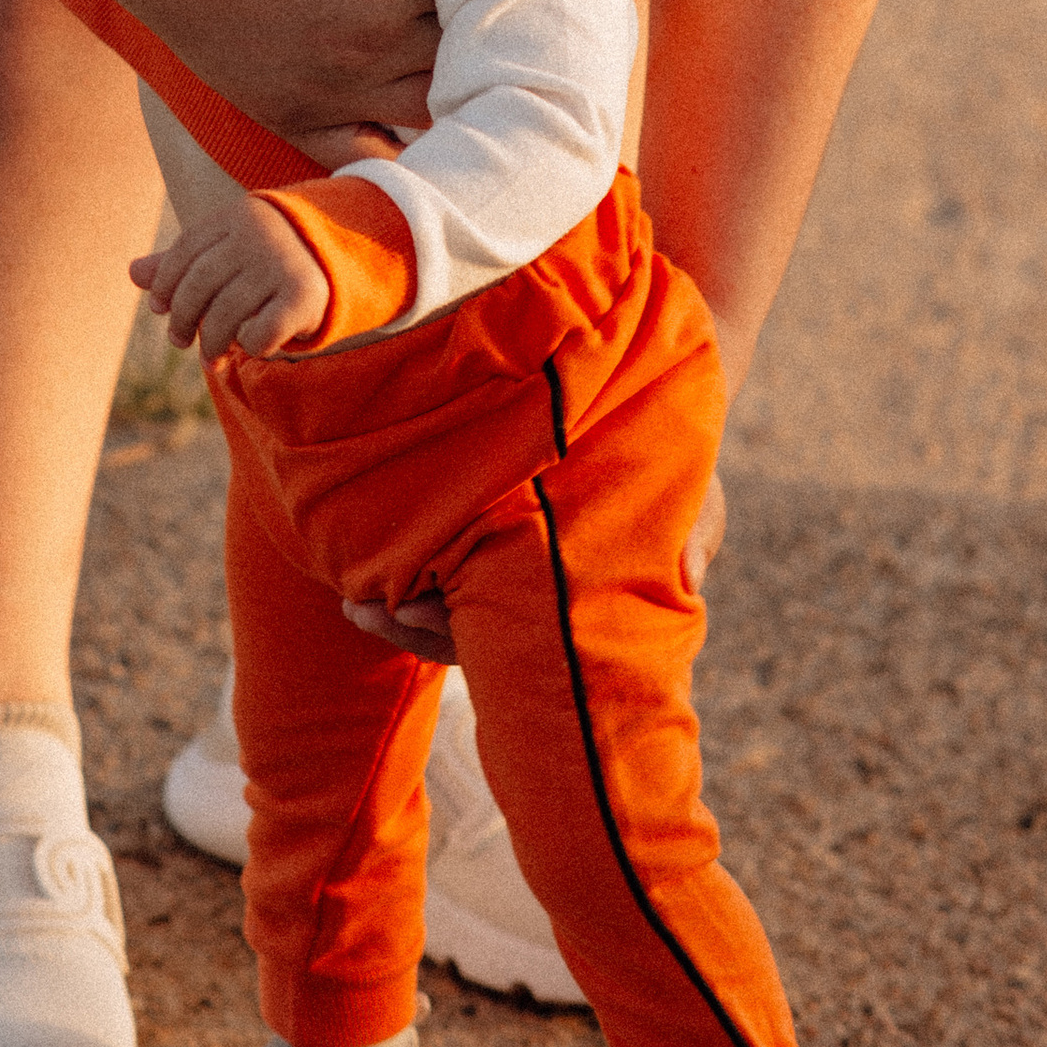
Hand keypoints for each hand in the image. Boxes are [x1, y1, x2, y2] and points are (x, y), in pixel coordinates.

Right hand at [81, 0, 496, 144]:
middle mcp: (360, 56)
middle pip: (457, 53)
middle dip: (479, 27)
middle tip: (497, 0)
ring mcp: (326, 98)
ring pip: (428, 110)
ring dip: (453, 84)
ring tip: (472, 52)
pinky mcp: (294, 119)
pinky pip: (364, 158)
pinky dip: (399, 149)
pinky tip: (424, 127)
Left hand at [132, 202, 327, 360]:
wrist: (336, 260)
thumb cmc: (264, 259)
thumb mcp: (225, 253)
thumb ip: (181, 264)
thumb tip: (133, 273)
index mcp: (236, 216)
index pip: (183, 253)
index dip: (164, 285)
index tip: (160, 310)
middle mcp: (258, 236)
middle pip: (198, 285)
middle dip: (183, 320)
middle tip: (180, 342)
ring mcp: (282, 264)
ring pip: (225, 314)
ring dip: (212, 344)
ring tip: (211, 358)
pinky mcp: (304, 296)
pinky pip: (259, 333)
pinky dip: (249, 346)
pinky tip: (251, 345)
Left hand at [337, 462, 728, 665]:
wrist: (656, 409)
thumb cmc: (673, 467)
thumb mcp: (697, 500)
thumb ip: (694, 535)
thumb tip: (687, 573)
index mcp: (567, 601)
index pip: (502, 638)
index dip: (451, 632)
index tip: (407, 611)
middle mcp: (532, 594)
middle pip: (460, 632)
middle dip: (410, 625)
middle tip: (360, 610)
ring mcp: (509, 569)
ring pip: (442, 606)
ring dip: (394, 603)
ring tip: (348, 599)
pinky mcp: (492, 529)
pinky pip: (441, 566)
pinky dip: (405, 565)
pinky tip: (358, 558)